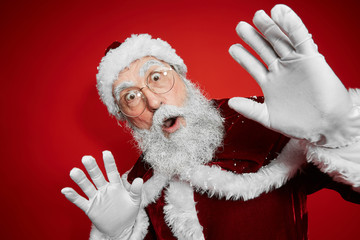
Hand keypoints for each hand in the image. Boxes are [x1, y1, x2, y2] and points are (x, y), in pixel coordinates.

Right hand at [61, 151, 142, 237]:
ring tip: (74, 171)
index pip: (112, 172)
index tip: (105, 152)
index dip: (109, 163)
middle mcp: (104, 189)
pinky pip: (80, 201)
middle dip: (92, 168)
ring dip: (81, 180)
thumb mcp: (135, 202)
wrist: (120, 228)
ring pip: (87, 187)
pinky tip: (66, 190)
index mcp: (116, 186)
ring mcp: (97, 198)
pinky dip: (73, 196)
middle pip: (97, 176)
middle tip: (87, 158)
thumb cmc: (128, 212)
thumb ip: (136, 191)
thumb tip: (139, 179)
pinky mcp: (90, 208)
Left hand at [228, 4, 353, 144]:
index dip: (243, 57)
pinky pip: (300, 38)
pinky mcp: (310, 58)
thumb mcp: (269, 117)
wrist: (324, 126)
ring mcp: (295, 63)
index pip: (253, 65)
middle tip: (240, 27)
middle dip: (253, 38)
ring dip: (269, 27)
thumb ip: (250, 109)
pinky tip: (280, 13)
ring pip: (280, 40)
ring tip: (258, 16)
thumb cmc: (298, 124)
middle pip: (265, 49)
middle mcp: (281, 70)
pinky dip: (291, 25)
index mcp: (270, 82)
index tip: (232, 48)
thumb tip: (230, 102)